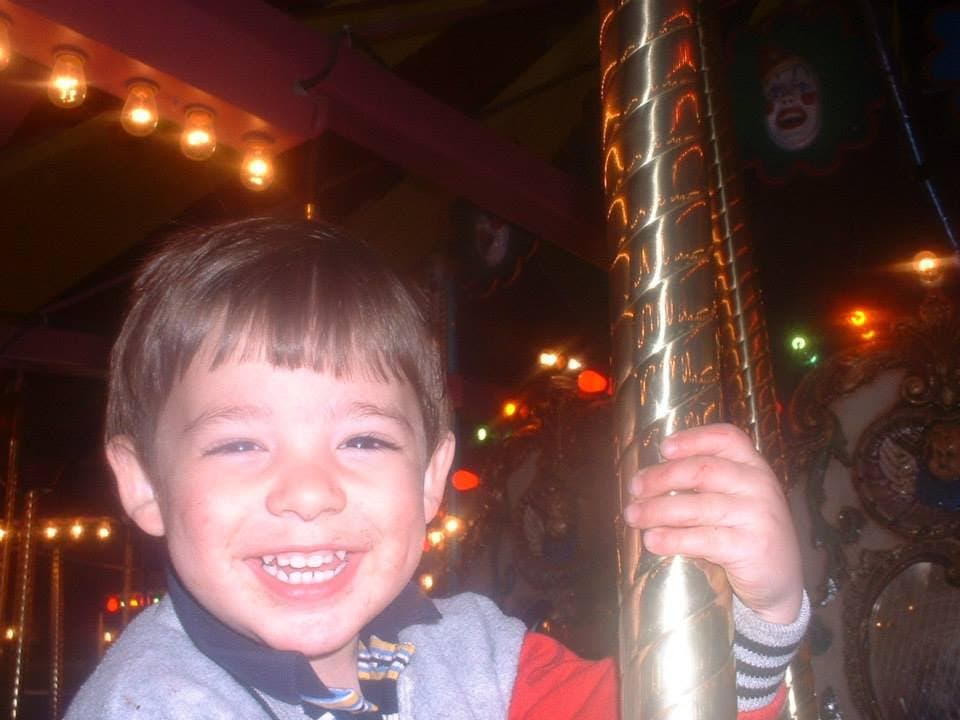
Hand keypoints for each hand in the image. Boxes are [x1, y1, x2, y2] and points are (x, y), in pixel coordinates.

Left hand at [623, 423, 802, 624]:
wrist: (781, 584)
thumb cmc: (746, 535)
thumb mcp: (737, 500)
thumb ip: (708, 484)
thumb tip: (651, 478)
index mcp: (754, 466)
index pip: (726, 437)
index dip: (692, 439)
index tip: (663, 449)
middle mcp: (759, 485)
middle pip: (701, 470)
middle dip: (660, 478)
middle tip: (634, 488)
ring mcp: (757, 516)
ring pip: (696, 506)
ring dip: (657, 510)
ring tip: (633, 516)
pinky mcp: (751, 547)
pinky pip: (703, 538)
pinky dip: (672, 539)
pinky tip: (652, 541)